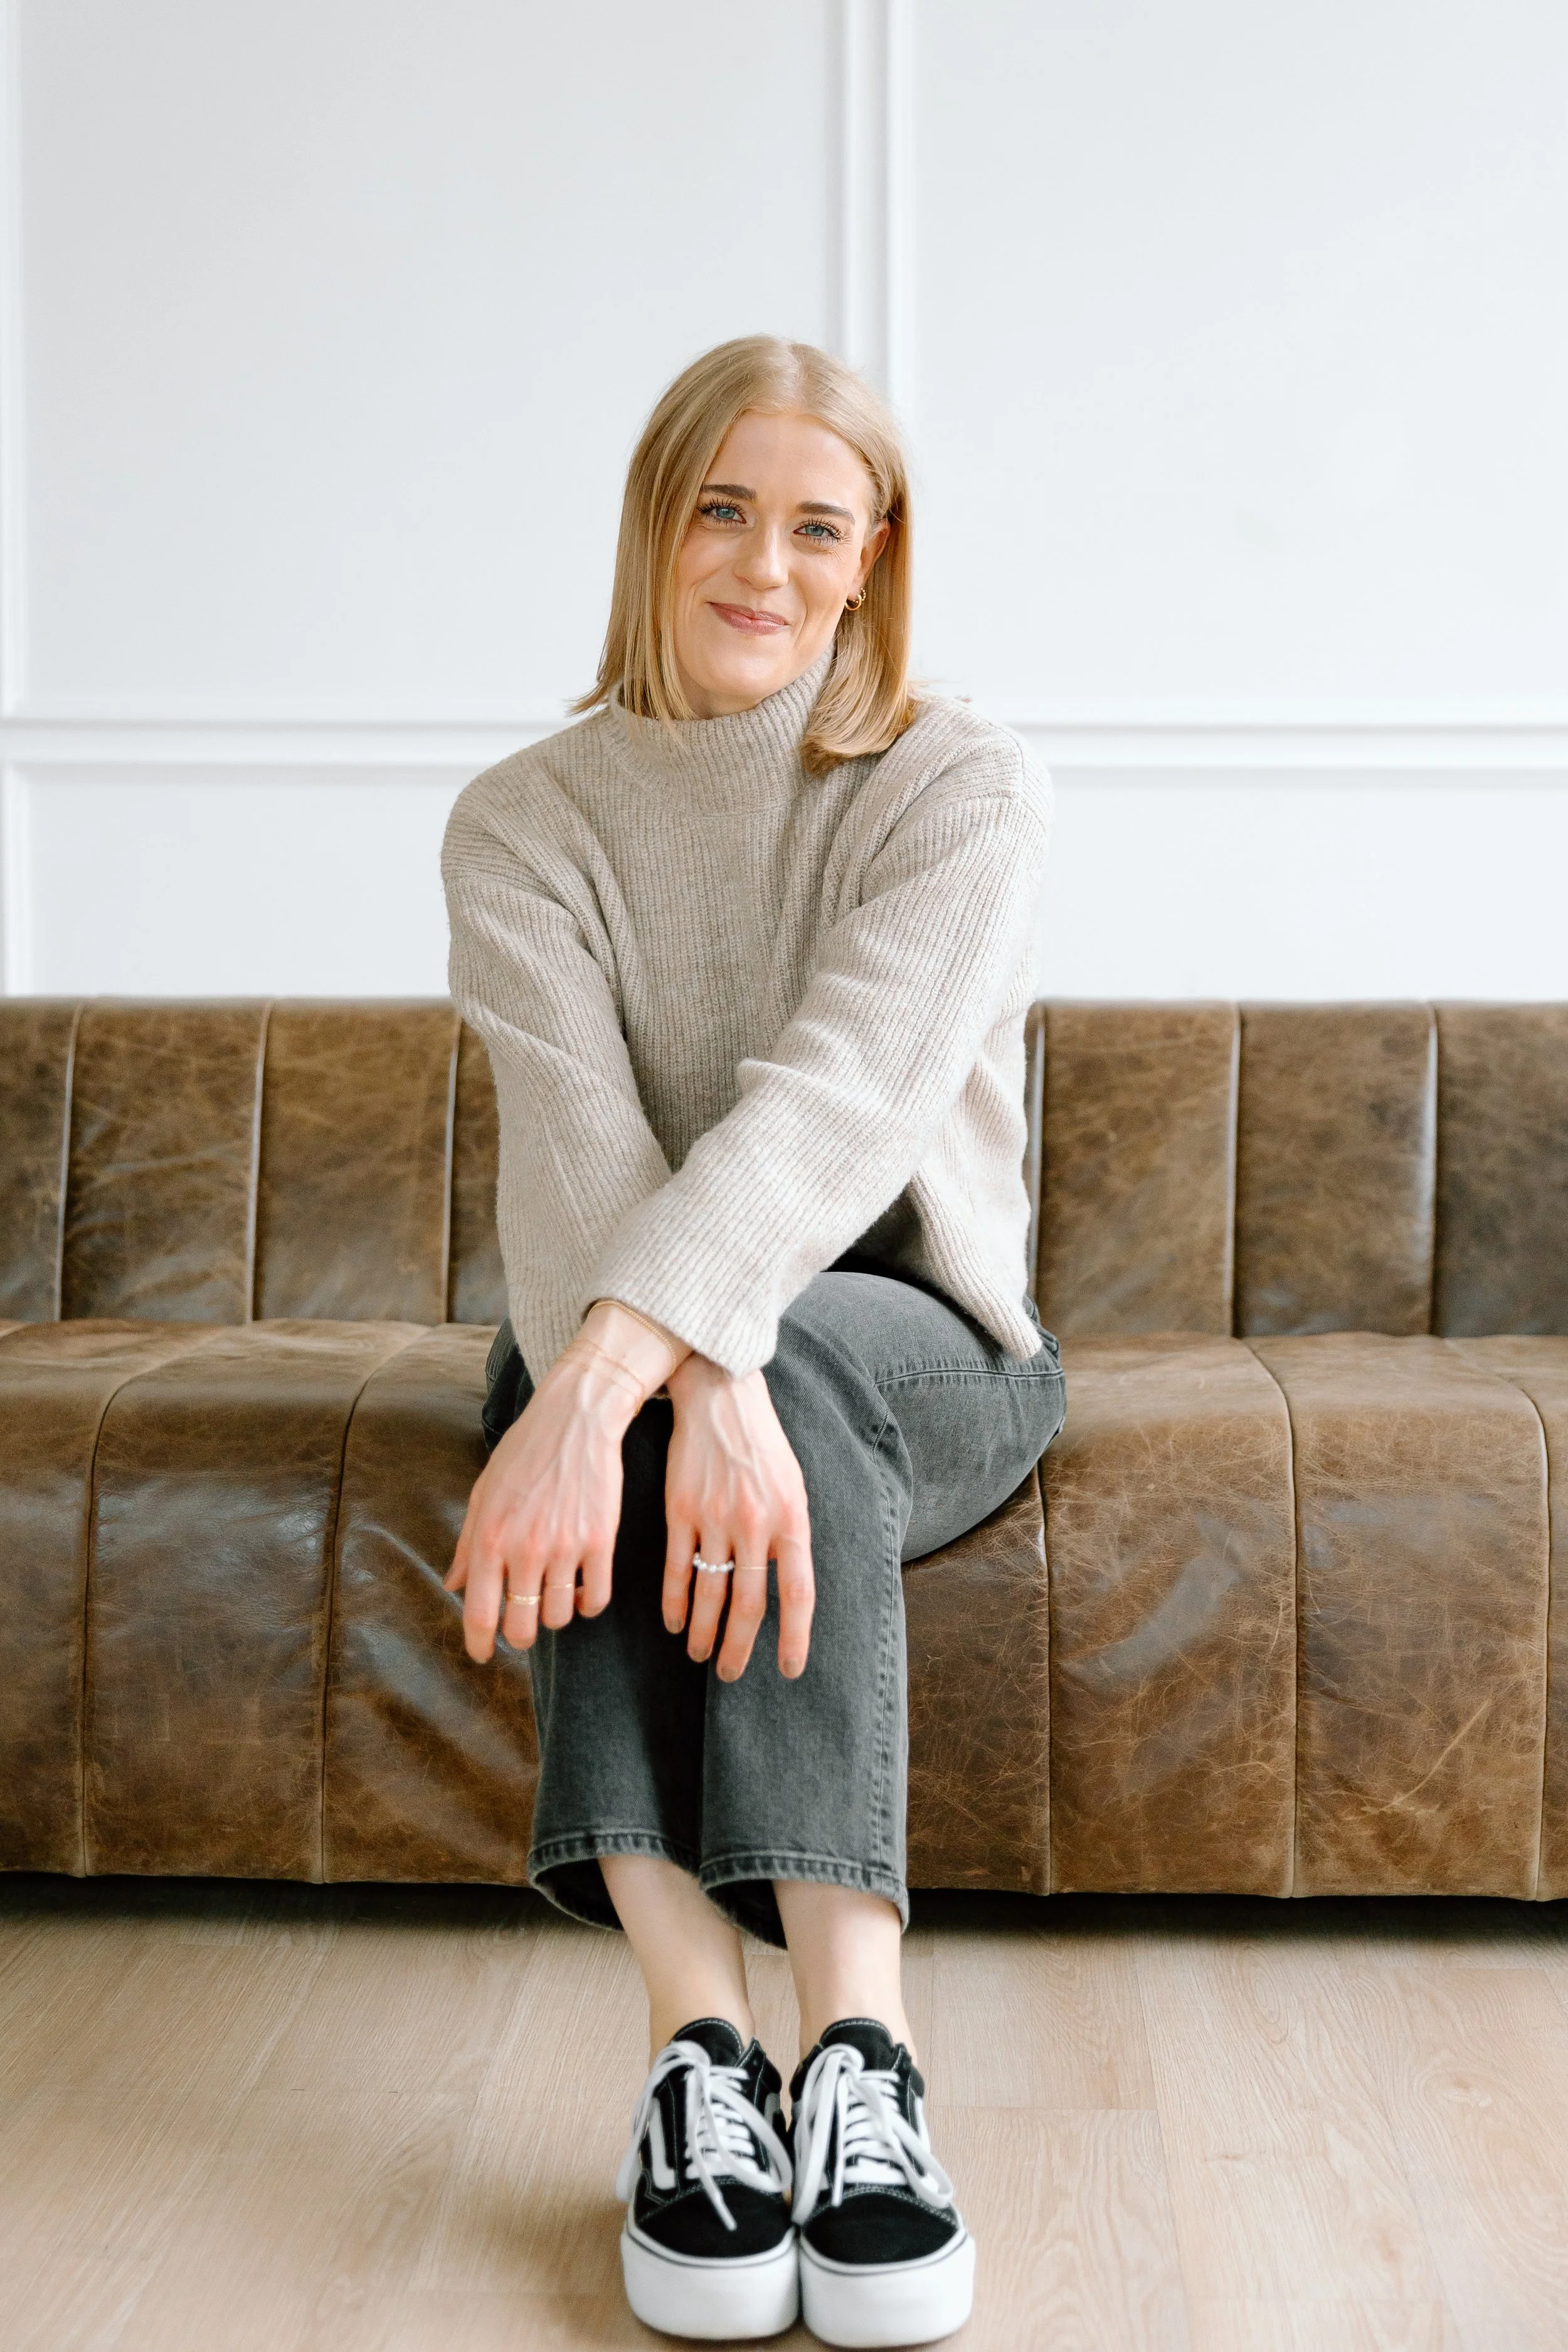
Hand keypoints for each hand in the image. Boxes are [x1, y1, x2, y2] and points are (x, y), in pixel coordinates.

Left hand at [445, 1301, 685, 1662]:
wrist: (576, 1418)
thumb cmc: (525, 1452)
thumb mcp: (484, 1493)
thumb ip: (468, 1543)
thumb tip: (453, 1585)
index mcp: (490, 1537)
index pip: (480, 1612)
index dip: (479, 1644)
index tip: (482, 1655)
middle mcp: (525, 1548)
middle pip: (522, 1627)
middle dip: (520, 1636)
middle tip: (523, 1626)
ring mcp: (565, 1546)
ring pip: (561, 1616)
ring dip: (556, 1615)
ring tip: (554, 1595)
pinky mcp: (601, 1541)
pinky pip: (596, 1599)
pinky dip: (589, 1604)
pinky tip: (583, 1590)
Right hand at [662, 1356, 814, 1681]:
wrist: (721, 1398)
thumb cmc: (763, 1447)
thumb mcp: (793, 1488)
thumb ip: (789, 1537)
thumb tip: (784, 1586)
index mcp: (791, 1520)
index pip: (798, 1593)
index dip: (795, 1636)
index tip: (789, 1669)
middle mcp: (754, 1524)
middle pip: (749, 1603)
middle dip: (739, 1647)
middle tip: (731, 1674)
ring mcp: (715, 1518)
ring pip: (709, 1592)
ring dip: (704, 1631)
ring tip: (699, 1655)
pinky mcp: (680, 1511)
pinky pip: (677, 1568)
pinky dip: (674, 1601)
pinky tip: (673, 1622)